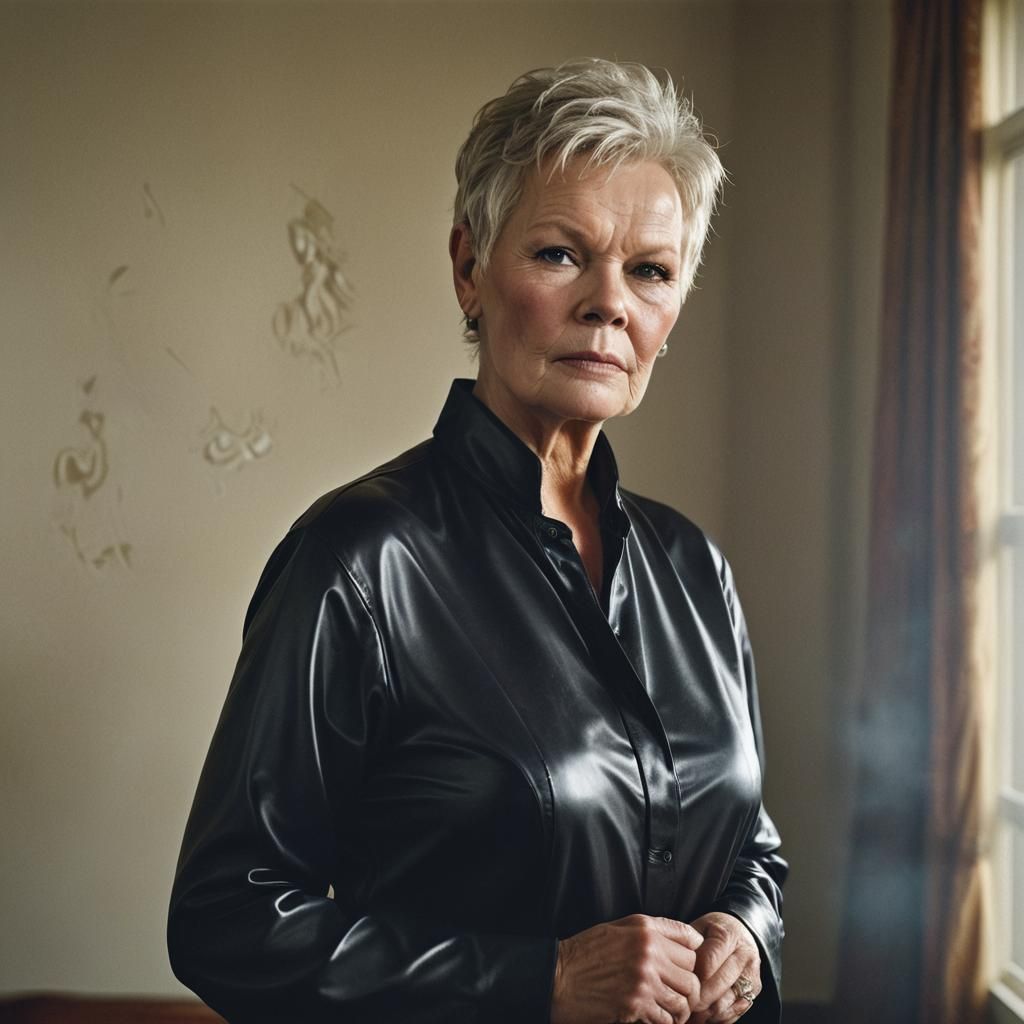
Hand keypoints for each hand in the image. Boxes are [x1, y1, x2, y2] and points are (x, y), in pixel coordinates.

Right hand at [550, 913, 702, 1023]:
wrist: (557, 978)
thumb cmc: (585, 953)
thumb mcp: (617, 928)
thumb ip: (649, 930)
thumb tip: (684, 941)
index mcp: (644, 928)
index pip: (691, 940)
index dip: (692, 957)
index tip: (687, 969)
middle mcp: (648, 951)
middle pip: (692, 973)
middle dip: (688, 987)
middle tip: (679, 996)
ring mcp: (643, 979)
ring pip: (684, 1000)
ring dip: (680, 1010)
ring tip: (670, 1012)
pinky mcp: (635, 1005)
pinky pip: (666, 1019)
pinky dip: (664, 1023)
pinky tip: (654, 1020)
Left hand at [687, 912, 760, 1022]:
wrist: (739, 932)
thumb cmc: (711, 931)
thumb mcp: (698, 928)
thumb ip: (686, 944)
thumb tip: (671, 967)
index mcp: (728, 935)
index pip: (708, 962)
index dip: (691, 976)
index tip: (676, 984)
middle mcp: (745, 955)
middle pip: (718, 985)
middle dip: (697, 998)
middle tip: (680, 1005)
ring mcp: (752, 974)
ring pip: (726, 1003)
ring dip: (705, 1013)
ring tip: (688, 1014)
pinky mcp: (755, 991)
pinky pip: (734, 1013)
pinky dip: (716, 1019)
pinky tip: (702, 1016)